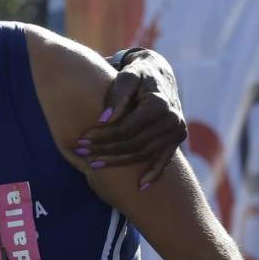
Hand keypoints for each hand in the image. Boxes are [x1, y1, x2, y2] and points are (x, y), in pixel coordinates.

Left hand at [75, 50, 187, 187]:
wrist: (158, 72)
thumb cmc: (137, 73)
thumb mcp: (126, 76)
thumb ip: (116, 95)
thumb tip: (104, 119)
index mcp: (159, 104)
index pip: (126, 129)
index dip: (102, 137)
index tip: (81, 140)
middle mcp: (172, 120)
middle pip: (133, 144)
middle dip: (105, 151)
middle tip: (81, 154)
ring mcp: (177, 131)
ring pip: (144, 155)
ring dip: (118, 163)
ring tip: (93, 165)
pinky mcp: (177, 139)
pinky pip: (164, 161)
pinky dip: (153, 174)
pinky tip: (139, 186)